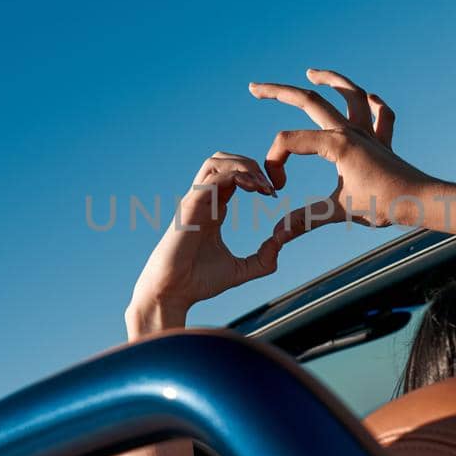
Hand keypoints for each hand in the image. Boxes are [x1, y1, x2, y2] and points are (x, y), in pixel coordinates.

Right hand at [126, 153, 285, 335]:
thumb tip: (283, 241)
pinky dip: (234, 177)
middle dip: (250, 164)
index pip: (233, 176)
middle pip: (223, 160)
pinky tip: (253, 189)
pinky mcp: (189, 208)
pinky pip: (211, 180)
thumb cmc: (198, 282)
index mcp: (213, 209)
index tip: (273, 194)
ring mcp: (194, 202)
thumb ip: (264, 258)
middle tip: (270, 185)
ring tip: (261, 185)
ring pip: (215, 162)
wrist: (172, 294)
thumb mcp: (241, 270)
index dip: (256, 178)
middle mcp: (203, 201)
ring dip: (243, 166)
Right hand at [250, 69, 436, 238]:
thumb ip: (304, 220)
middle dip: (278, 92)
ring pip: (348, 94)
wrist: (421, 201)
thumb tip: (275, 235)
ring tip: (311, 72)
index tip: (278, 188)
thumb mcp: (338, 211)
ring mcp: (369, 133)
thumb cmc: (384, 205)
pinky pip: (381, 115)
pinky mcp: (383, 142)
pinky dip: (373, 103)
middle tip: (254, 87)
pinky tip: (367, 97)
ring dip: (330, 80)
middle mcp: (350, 130)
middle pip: (309, 100)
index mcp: (335, 144)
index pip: (289, 141)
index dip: (274, 163)